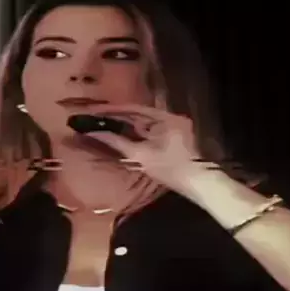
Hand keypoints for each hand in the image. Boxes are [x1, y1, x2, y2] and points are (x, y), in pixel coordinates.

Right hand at [86, 104, 209, 194]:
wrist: (195, 182)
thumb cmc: (168, 168)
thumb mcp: (141, 155)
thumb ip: (117, 142)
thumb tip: (95, 133)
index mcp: (165, 117)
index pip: (134, 109)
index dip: (114, 110)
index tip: (96, 110)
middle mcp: (171, 116)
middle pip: (139, 113)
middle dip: (118, 116)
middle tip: (97, 117)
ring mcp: (175, 124)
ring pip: (145, 121)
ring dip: (126, 123)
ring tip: (106, 123)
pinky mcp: (175, 134)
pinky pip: (151, 128)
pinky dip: (137, 131)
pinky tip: (124, 133)